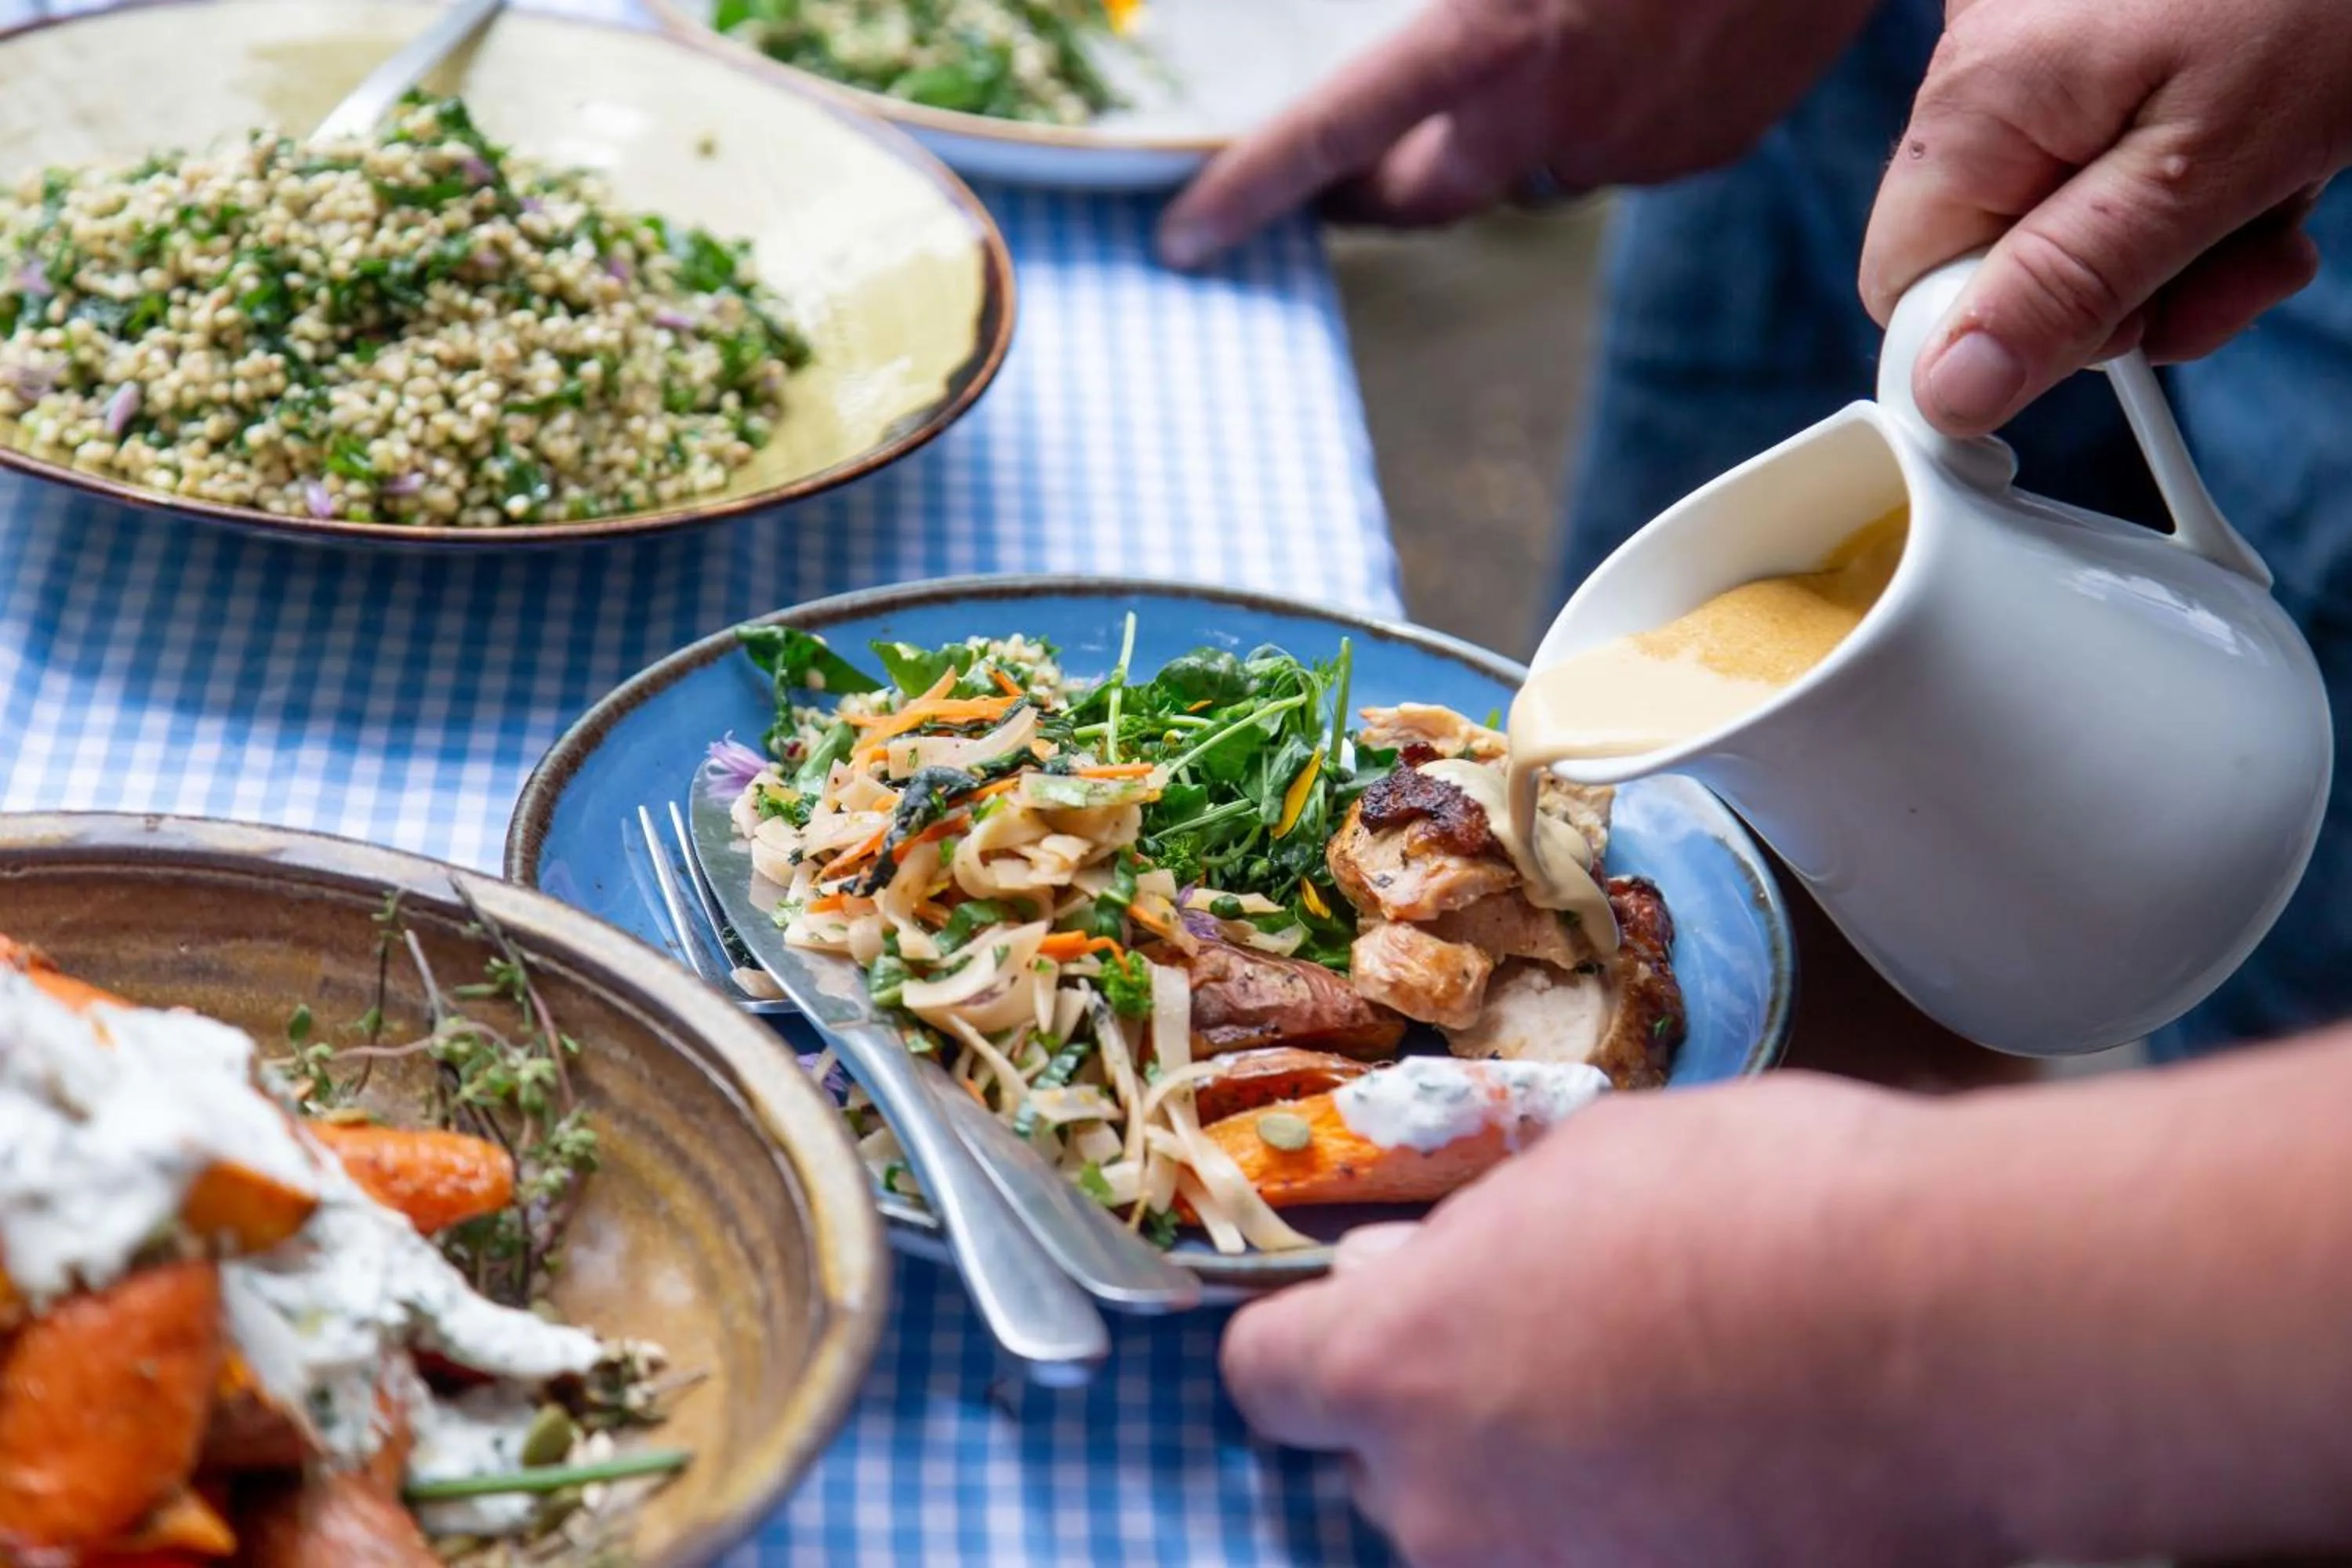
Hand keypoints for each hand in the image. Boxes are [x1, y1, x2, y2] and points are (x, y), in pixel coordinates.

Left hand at [1156, 0, 1879, 268]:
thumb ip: (1443, 8)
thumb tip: (1403, 39)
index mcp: (1493, 39)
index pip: (1334, 136)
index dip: (1251, 187)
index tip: (1184, 237)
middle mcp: (1555, 117)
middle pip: (1419, 198)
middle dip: (1367, 191)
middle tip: (1331, 173)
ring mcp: (1639, 145)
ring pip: (1529, 167)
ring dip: (1504, 131)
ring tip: (1535, 45)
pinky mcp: (1710, 146)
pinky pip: (1624, 149)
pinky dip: (1605, 112)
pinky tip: (1635, 38)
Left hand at [1219, 1074, 1999, 1567]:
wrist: (1957, 1331)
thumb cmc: (1760, 1206)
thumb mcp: (1581, 1167)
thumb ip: (1470, 1241)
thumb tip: (1409, 1267)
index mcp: (1396, 1366)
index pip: (1269, 1378)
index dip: (1312, 1344)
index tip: (1363, 1318)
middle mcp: (1442, 1507)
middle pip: (1384, 1468)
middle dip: (1442, 1413)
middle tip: (1550, 1349)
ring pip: (1493, 1535)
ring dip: (1541, 1487)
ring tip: (1662, 1412)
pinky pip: (1597, 1565)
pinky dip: (1635, 1531)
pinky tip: (1721, 1472)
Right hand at [1860, 0, 2351, 436]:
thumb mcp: (2210, 171)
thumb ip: (2070, 287)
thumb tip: (1950, 391)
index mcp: (1980, 104)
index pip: (1907, 289)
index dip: (2000, 342)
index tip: (2117, 339)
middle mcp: (1983, 64)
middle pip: (1996, 256)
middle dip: (2124, 290)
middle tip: (2237, 266)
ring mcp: (2039, 42)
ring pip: (2065, 215)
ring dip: (2182, 239)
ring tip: (2277, 192)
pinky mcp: (2093, 33)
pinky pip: (2109, 149)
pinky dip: (2192, 171)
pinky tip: (2266, 144)